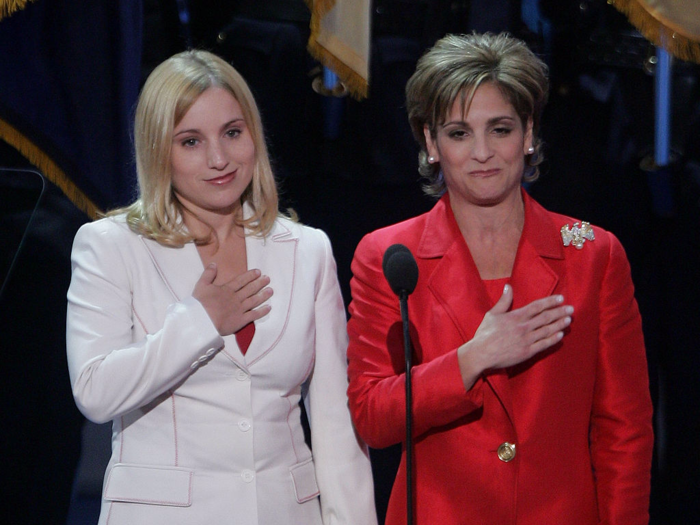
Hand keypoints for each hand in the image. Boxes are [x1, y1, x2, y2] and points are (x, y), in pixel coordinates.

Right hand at [192, 263, 272, 335]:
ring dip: (263, 295)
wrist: (201, 321)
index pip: (241, 280)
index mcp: (227, 290)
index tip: (258, 272)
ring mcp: (240, 309)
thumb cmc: (199, 304)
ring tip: (271, 290)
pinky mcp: (241, 321)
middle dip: (260, 283)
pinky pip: (254, 315)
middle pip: (250, 289)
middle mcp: (236, 298)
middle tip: (268, 279)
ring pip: (254, 300)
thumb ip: (208, 274)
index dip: (250, 276)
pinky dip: (262, 312)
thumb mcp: (201, 285)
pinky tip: (269, 308)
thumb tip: (214, 264)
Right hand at [457, 284, 572, 388]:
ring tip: (568, 320)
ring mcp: (526, 340)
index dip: (550, 302)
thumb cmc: (484, 334)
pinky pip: (544, 344)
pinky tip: (560, 335)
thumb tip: (508, 286)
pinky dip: (553, 339)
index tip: (561, 299)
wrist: (481, 354)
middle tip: (571, 309)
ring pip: (547, 330)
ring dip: (559, 324)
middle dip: (560, 312)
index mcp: (515, 316)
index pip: (537, 307)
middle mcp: (523, 327)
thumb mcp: (492, 314)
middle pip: (546, 317)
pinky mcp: (527, 352)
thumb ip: (503, 301)